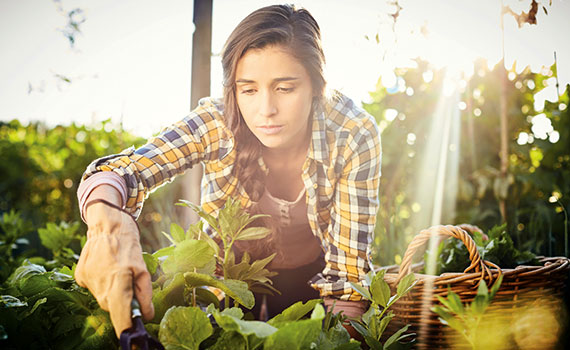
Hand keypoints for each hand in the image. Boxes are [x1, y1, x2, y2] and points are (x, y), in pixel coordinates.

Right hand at [75, 199, 153, 337]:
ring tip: (117, 271)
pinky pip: (95, 288)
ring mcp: (88, 282)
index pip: (121, 316)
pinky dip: (102, 283)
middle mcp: (100, 286)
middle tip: (130, 283)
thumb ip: (145, 294)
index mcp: (119, 282)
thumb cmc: (129, 245)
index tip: (131, 341)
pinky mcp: (80, 277)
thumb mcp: (144, 269)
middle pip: (113, 308)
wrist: (106, 225)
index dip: (126, 330)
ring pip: (104, 298)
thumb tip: (146, 316)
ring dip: (113, 291)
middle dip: (123, 302)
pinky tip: (106, 268)